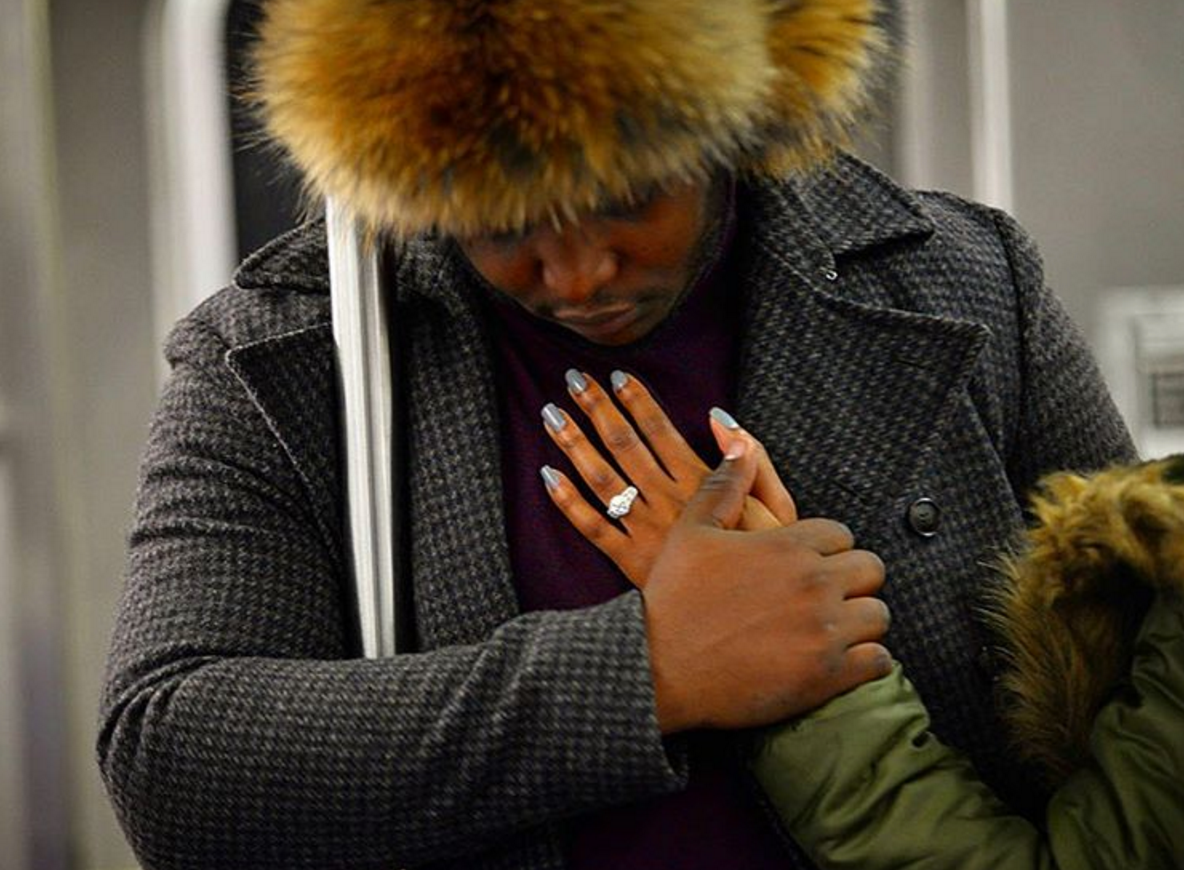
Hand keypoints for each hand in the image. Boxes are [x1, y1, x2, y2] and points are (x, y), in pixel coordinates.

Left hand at [541, 370, 795, 585]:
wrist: (753, 619)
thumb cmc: (768, 558)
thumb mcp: (779, 506)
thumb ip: (753, 460)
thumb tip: (721, 419)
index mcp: (701, 484)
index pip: (660, 430)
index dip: (637, 400)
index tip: (617, 375)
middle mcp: (668, 502)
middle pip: (624, 445)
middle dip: (596, 409)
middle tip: (573, 378)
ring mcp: (645, 532)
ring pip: (601, 480)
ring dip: (574, 443)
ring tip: (552, 414)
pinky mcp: (630, 562)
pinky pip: (592, 527)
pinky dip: (567, 501)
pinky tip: (548, 474)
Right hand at [641, 448, 891, 732]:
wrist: (657, 668)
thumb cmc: (671, 597)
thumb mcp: (691, 531)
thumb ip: (724, 486)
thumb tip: (739, 441)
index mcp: (787, 545)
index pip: (840, 534)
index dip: (825, 548)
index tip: (806, 565)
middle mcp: (814, 583)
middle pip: (870, 569)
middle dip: (851, 580)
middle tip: (824, 595)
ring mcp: (824, 631)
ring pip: (877, 615)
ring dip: (859, 620)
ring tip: (831, 627)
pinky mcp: (826, 676)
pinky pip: (877, 662)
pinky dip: (865, 661)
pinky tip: (839, 660)